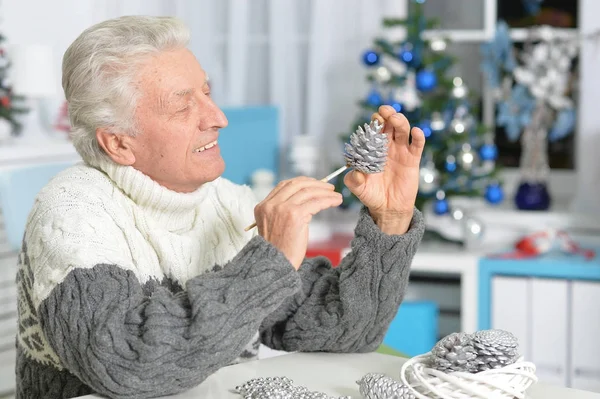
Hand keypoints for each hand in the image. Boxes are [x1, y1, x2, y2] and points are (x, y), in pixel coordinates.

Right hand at [254, 177, 342, 269]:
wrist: (274, 266)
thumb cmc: (278, 251)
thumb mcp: (273, 226)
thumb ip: (281, 212)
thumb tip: (305, 200)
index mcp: (263, 206)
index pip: (284, 185)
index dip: (302, 182)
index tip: (314, 184)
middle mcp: (271, 205)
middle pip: (296, 184)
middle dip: (315, 183)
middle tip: (328, 187)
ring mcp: (282, 208)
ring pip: (308, 191)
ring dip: (325, 192)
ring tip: (336, 195)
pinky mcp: (295, 215)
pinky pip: (316, 202)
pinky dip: (329, 200)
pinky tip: (336, 201)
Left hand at [344, 105, 424, 234]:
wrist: (387, 208)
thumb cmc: (371, 195)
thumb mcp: (358, 188)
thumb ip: (353, 180)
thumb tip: (354, 173)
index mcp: (373, 149)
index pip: (374, 130)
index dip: (374, 122)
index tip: (374, 119)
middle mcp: (387, 147)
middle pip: (389, 124)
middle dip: (387, 115)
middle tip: (384, 112)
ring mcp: (401, 152)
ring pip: (403, 130)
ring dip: (400, 121)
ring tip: (395, 119)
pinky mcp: (412, 160)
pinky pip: (417, 146)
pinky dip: (418, 137)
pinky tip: (416, 132)